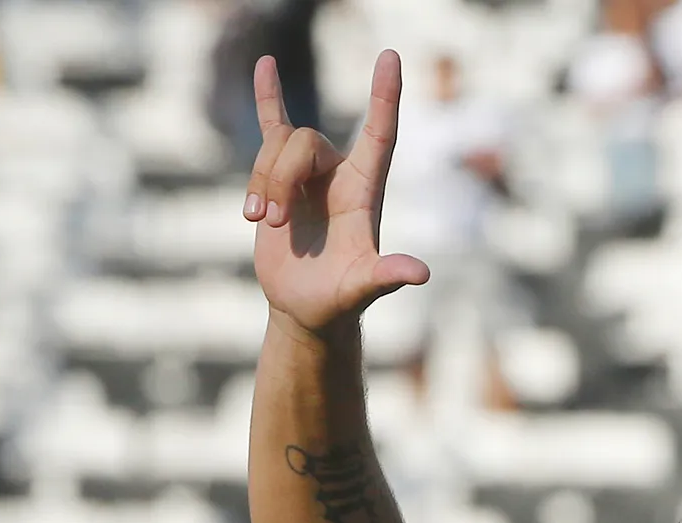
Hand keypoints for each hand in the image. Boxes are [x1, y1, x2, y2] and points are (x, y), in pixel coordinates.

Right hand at [242, 51, 429, 334]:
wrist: (306, 307)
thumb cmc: (339, 301)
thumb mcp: (362, 289)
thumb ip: (386, 277)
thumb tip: (420, 274)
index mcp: (364, 191)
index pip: (380, 134)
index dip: (386, 97)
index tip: (390, 56)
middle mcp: (339, 174)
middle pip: (305, 143)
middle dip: (281, 178)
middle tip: (275, 223)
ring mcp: (308, 174)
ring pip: (277, 145)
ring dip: (262, 183)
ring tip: (261, 222)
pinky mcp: (279, 178)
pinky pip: (274, 125)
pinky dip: (269, 96)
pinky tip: (266, 65)